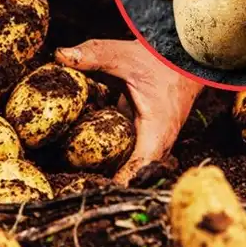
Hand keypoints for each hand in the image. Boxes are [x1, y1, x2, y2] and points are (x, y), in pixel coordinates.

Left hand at [56, 40, 204, 185]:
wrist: (183, 58)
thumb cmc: (162, 59)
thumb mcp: (124, 55)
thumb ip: (93, 55)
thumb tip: (61, 56)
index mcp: (156, 129)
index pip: (138, 168)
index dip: (117, 184)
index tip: (93, 191)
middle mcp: (156, 141)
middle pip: (131, 173)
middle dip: (105, 181)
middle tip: (74, 188)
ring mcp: (151, 140)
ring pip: (129, 163)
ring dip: (106, 169)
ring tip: (75, 179)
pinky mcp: (143, 134)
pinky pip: (126, 151)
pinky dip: (107, 152)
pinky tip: (80, 153)